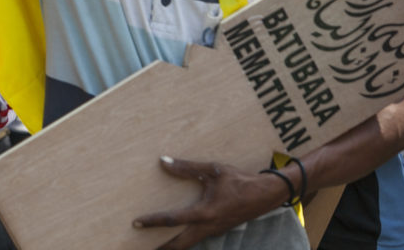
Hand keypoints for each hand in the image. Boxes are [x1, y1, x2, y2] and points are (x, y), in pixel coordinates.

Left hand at [132, 157, 288, 249]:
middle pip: (180, 244)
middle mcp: (209, 227)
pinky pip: (197, 239)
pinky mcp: (218, 230)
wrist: (266, 195)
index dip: (153, 221)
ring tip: (156, 245)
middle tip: (141, 246)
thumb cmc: (239, 181)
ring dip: (173, 246)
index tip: (136, 223)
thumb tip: (163, 161)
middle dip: (162, 247)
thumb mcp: (213, 170)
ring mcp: (214, 231)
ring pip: (189, 244)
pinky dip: (184, 240)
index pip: (174, 220)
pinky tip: (176, 236)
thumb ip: (187, 168)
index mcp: (206, 213)